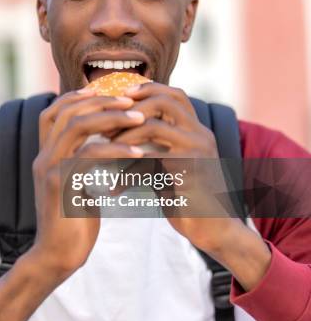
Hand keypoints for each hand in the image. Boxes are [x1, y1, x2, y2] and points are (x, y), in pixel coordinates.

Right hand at [29, 88, 144, 281]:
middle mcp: (43, 156)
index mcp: (46, 154)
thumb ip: (81, 163)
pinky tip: (139, 152)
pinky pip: (90, 155)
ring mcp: (50, 168)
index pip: (53, 111)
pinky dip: (117, 149)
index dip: (77, 96)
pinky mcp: (62, 184)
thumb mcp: (76, 186)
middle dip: (99, 100)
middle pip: (66, 111)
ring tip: (140, 118)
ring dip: (111, 117)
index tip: (106, 90)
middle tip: (130, 99)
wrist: (57, 258)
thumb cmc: (72, 223)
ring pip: (77, 126)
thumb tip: (103, 146)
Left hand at [113, 82, 243, 254]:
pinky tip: (113, 190)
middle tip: (108, 126)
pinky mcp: (190, 175)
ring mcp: (198, 154)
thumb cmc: (188, 197)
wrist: (215, 230)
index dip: (148, 90)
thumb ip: (160, 145)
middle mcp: (201, 136)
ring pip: (155, 127)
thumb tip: (124, 129)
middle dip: (132, 110)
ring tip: (105, 152)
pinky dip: (127, 176)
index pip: (176, 95)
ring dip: (125, 137)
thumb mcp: (176, 164)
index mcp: (198, 131)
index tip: (121, 96)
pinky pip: (149, 165)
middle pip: (166, 102)